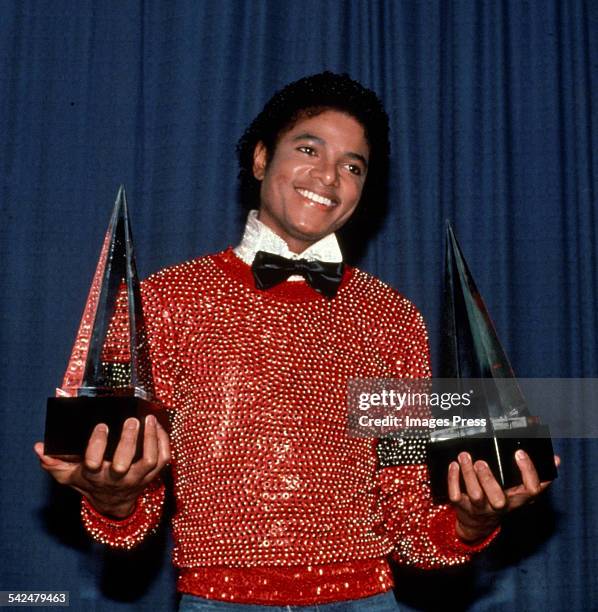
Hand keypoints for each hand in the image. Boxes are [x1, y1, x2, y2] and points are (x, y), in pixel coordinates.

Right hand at [34, 415, 169, 517]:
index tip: (101, 425)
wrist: (113, 502)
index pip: (93, 462)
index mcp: (95, 476)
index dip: (96, 445)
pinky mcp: (152, 476)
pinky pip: (164, 460)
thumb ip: (53, 462)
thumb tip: (39, 448)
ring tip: (149, 419)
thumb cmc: (90, 481)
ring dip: (151, 438)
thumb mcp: (69, 475)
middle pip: (124, 462)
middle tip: (131, 420)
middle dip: (128, 441)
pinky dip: (164, 442)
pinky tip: (159, 427)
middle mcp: (117, 479)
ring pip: (149, 460)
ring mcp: (137, 478)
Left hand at [448, 450, 560, 542]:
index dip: (528, 473)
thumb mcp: (518, 490)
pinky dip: (453, 480)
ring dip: (468, 475)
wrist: (477, 524)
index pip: (532, 491)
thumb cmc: (500, 499)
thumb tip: (555, 458)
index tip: (519, 453)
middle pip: (498, 499)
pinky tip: (453, 465)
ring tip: (465, 456)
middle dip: (489, 480)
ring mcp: (480, 508)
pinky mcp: (462, 507)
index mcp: (517, 499)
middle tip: (481, 462)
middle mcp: (500, 506)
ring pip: (475, 495)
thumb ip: (534, 475)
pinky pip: (456, 496)